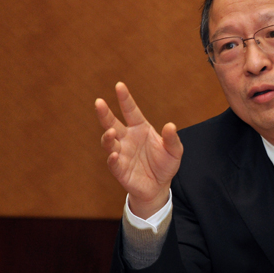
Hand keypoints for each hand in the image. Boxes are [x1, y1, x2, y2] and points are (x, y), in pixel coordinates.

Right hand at [95, 82, 182, 218]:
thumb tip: (171, 125)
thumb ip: (172, 139)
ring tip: (111, 131)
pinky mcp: (120, 170)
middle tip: (99, 102)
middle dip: (104, 113)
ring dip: (108, 137)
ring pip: (109, 142)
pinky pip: (113, 163)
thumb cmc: (165, 164)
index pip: (131, 111)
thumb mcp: (174, 151)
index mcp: (140, 128)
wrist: (159, 187)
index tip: (119, 85)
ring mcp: (121, 153)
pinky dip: (112, 159)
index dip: (125, 99)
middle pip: (112, 123)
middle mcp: (127, 138)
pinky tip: (114, 154)